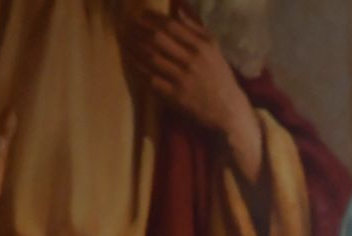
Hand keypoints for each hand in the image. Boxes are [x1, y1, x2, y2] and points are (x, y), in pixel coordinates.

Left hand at [126, 9, 262, 177]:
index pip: (171, 26)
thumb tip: (178, 8)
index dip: (152, 18)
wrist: (228, 110)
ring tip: (124, 39)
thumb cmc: (220, 76)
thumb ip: (196, 27)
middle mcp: (191, 61)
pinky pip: (151, 79)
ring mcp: (182, 79)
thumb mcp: (214, 48)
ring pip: (152, 58)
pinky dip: (139, 68)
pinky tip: (130, 60)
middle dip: (139, 30)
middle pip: (158, 40)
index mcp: (201, 47)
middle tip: (127, 24)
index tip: (140, 13)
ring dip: (135, 47)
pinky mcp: (175, 96)